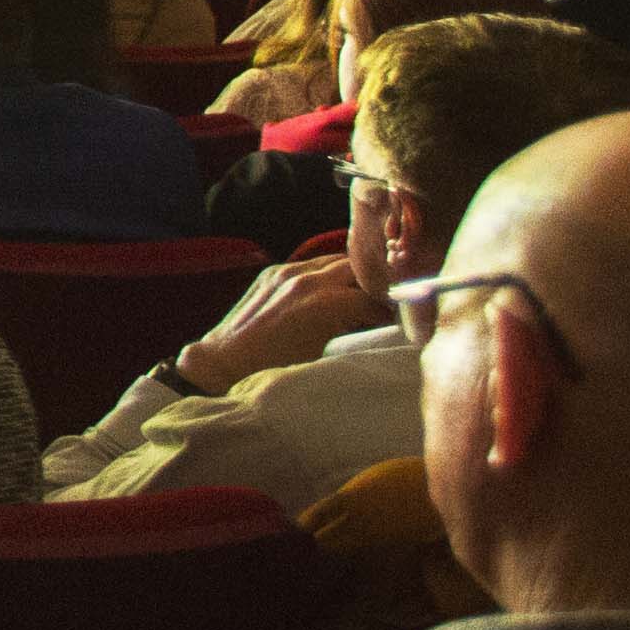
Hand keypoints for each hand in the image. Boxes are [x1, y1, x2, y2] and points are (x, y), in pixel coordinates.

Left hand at [176, 253, 380, 394]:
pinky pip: (312, 264)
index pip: (374, 296)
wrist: (225, 360)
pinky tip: (337, 290)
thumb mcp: (326, 351)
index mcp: (325, 302)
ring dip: (354, 275)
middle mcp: (307, 278)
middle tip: (390, 300)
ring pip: (335, 261)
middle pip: (358, 269)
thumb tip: (380, 319)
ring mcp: (287, 271)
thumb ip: (353, 326)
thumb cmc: (277, 367)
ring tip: (367, 293)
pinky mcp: (273, 271)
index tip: (403, 317)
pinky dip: (329, 274)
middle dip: (377, 283)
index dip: (392, 308)